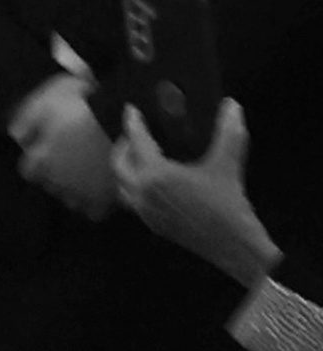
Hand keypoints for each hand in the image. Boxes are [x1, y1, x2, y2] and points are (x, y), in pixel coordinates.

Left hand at [9, 72, 114, 220]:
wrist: (122, 119)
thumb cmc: (83, 107)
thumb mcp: (47, 102)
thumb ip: (26, 120)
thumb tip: (16, 136)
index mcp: (41, 160)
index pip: (29, 169)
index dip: (39, 159)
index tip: (50, 149)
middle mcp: (55, 181)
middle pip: (49, 183)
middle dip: (57, 173)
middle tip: (73, 157)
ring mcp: (79, 193)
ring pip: (69, 198)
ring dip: (75, 188)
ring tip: (88, 172)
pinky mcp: (102, 200)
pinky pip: (93, 211)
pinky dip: (96, 202)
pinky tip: (102, 188)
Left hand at [112, 97, 278, 285]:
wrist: (230, 245)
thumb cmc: (227, 203)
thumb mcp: (228, 163)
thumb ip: (228, 131)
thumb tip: (231, 105)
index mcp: (155, 176)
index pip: (137, 143)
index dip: (133, 124)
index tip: (130, 110)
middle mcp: (142, 194)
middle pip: (119, 166)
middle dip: (123, 147)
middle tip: (134, 134)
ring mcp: (144, 212)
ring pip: (122, 186)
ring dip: (125, 168)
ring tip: (139, 155)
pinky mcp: (151, 224)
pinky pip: (132, 200)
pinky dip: (133, 185)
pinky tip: (151, 180)